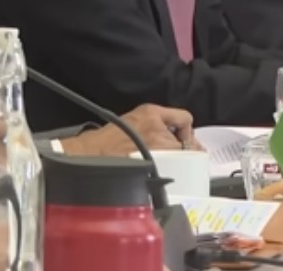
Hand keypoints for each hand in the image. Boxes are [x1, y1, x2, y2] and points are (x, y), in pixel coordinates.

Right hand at [61, 104, 202, 156]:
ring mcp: (158, 146)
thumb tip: (176, 134)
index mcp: (151, 112)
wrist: (93, 152)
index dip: (185, 129)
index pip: (184, 118)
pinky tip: (163, 170)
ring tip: (167, 163)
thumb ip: (154, 121)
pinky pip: (175, 167)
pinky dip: (174, 170)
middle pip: (189, 141)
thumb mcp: (133, 118)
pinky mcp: (155, 163)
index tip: (180, 137)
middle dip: (185, 148)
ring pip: (185, 155)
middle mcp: (157, 127)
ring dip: (181, 159)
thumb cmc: (109, 138)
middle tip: (177, 154)